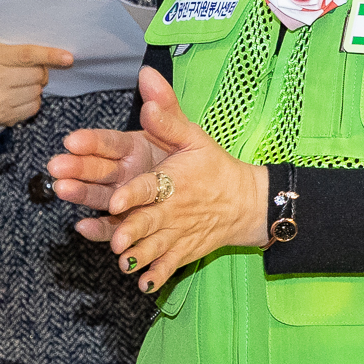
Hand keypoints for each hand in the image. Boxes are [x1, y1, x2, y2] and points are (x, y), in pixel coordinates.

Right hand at [0, 42, 72, 128]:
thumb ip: (21, 51)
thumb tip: (59, 56)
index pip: (26, 55)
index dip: (49, 56)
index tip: (68, 58)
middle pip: (36, 75)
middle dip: (40, 73)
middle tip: (31, 73)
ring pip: (37, 91)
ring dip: (35, 88)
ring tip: (20, 86)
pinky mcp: (3, 115)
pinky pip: (33, 107)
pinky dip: (32, 102)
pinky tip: (19, 98)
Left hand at [56, 67, 265, 295]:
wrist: (247, 202)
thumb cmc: (213, 166)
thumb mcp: (194, 136)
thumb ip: (167, 112)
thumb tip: (145, 78)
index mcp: (174, 180)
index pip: (152, 186)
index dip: (134, 194)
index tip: (118, 200)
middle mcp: (174, 209)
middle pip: (149, 221)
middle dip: (131, 230)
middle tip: (115, 239)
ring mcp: (178, 233)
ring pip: (155, 247)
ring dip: (139, 255)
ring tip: (122, 261)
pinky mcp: (182, 251)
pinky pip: (170, 265)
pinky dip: (158, 276)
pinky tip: (143, 284)